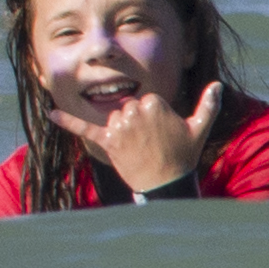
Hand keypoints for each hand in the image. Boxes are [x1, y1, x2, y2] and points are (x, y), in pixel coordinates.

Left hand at [49, 80, 222, 195]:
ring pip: (114, 118)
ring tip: (137, 148)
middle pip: (127, 107)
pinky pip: (84, 127)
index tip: (160, 131)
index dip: (152, 116)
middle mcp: (134, 112)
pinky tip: (50, 113)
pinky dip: (67, 121)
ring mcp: (120, 127)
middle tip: (149, 141)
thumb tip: (217, 85)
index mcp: (153, 103)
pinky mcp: (107, 142)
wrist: (166, 183)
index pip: (144, 100)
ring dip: (122, 130)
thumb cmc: (183, 155)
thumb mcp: (199, 128)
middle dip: (136, 122)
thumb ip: (209, 105)